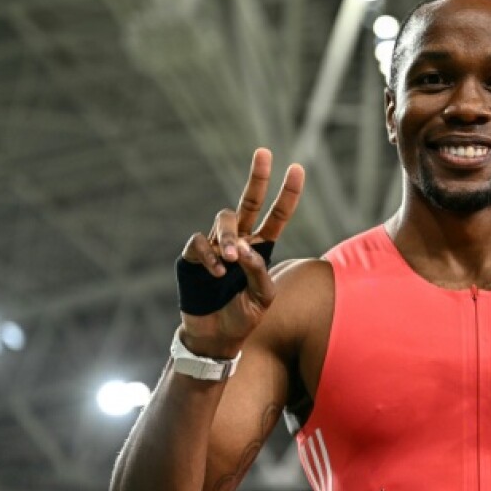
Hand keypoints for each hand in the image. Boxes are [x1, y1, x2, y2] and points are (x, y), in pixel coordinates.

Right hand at [178, 148, 303, 354]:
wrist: (215, 338)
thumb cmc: (242, 318)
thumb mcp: (263, 299)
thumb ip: (259, 272)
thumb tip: (245, 249)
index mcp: (261, 249)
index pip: (277, 217)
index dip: (288, 194)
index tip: (298, 169)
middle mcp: (239, 241)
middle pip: (249, 202)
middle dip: (258, 177)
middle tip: (265, 153)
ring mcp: (215, 246)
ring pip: (224, 220)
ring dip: (231, 235)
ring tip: (233, 257)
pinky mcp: (192, 256)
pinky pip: (199, 241)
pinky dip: (210, 255)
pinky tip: (218, 272)